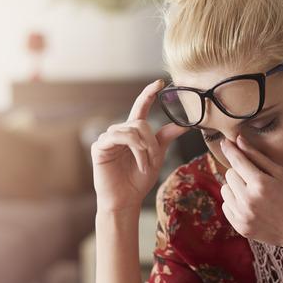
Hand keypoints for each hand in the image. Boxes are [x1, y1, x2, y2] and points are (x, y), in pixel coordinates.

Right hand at [91, 79, 187, 212]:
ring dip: (144, 148)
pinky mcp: (99, 147)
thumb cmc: (138, 181)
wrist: (126, 200)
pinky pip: (120, 137)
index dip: (149, 94)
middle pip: (141, 122)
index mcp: (133, 133)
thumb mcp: (156, 157)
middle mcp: (119, 132)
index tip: (160, 82)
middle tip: (154, 160)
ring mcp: (108, 138)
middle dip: (152, 142)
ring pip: (132, 129)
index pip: (141, 107)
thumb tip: (183, 124)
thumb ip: (165, 138)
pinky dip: (135, 150)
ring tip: (146, 165)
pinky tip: (138, 164)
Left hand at [219, 136, 282, 247]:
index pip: (237, 161)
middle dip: (240, 172)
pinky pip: (226, 206)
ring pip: (225, 190)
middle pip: (229, 174)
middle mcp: (248, 200)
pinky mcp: (240, 226)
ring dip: (235, 188)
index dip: (230, 149)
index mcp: (261, 184)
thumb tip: (239, 140)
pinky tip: (251, 205)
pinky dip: (235, 203)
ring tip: (253, 193)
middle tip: (256, 179)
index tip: (225, 142)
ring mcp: (243, 215)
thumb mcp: (282, 174)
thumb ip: (258, 157)